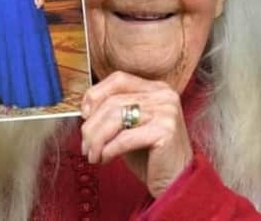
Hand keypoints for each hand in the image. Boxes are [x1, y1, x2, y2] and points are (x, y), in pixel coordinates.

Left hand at [80, 71, 192, 196]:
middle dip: (92, 125)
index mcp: (156, 88)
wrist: (177, 180)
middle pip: (113, 101)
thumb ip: (114, 112)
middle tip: (85, 144)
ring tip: (93, 154)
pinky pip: (125, 138)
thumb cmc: (151, 155)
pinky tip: (105, 159)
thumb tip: (85, 108)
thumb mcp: (130, 126)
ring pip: (116, 117)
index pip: (118, 79)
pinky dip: (109, 150)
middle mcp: (164, 95)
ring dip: (97, 139)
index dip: (95, 94)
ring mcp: (166, 111)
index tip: (84, 114)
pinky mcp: (166, 131)